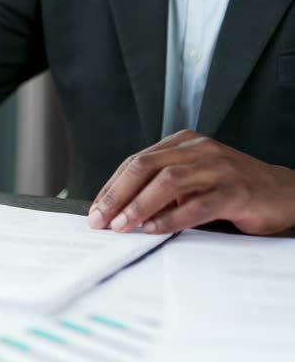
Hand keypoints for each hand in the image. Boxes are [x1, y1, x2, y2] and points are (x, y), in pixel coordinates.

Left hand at [88, 129, 294, 234]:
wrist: (284, 194)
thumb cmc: (231, 189)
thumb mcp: (190, 184)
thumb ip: (159, 192)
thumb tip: (119, 213)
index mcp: (182, 143)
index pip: (136, 162)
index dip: (112, 187)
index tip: (96, 209)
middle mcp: (199, 149)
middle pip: (145, 167)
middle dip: (117, 195)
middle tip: (100, 219)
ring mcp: (218, 167)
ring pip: (168, 182)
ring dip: (139, 205)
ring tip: (122, 225)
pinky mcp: (236, 190)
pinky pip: (197, 204)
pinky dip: (172, 218)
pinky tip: (154, 229)